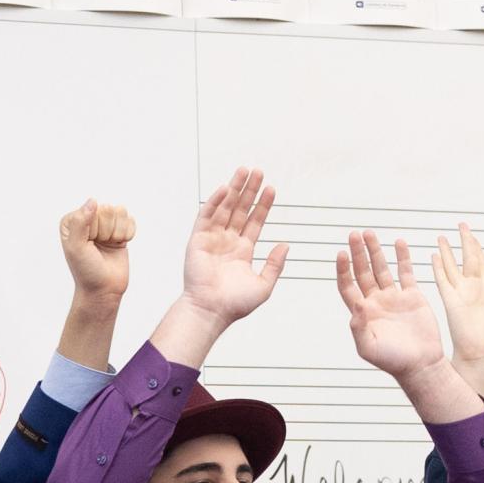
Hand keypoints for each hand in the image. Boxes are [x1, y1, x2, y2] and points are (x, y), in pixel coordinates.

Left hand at [59, 199, 135, 302]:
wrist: (103, 289)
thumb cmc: (86, 270)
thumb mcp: (76, 248)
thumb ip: (80, 222)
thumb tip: (93, 201)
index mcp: (72, 220)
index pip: (92, 209)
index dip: (94, 229)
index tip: (88, 245)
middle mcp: (87, 218)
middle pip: (109, 209)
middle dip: (107, 231)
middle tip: (98, 248)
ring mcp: (104, 223)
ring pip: (121, 212)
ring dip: (118, 233)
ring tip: (107, 247)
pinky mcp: (119, 229)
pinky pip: (131, 221)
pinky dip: (127, 235)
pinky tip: (118, 245)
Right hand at [177, 167, 287, 336]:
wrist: (212, 310)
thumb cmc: (234, 304)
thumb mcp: (264, 285)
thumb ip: (275, 264)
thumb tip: (285, 246)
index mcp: (242, 252)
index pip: (254, 221)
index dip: (263, 205)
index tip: (271, 189)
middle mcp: (227, 242)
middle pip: (240, 209)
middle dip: (249, 190)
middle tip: (258, 172)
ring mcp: (212, 239)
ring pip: (225, 208)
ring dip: (234, 189)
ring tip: (244, 171)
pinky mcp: (198, 240)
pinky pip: (206, 216)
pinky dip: (215, 201)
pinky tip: (225, 188)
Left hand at [337, 231, 444, 380]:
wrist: (420, 364)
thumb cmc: (392, 360)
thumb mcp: (368, 348)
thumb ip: (359, 327)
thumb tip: (357, 305)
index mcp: (362, 312)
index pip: (348, 286)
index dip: (343, 270)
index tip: (341, 254)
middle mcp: (376, 301)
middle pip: (363, 272)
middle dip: (358, 253)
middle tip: (354, 234)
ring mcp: (393, 297)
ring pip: (382, 268)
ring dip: (376, 251)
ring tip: (369, 233)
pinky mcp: (412, 296)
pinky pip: (406, 272)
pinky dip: (402, 257)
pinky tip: (398, 242)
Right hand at [432, 222, 483, 366]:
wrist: (481, 354)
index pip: (481, 263)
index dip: (477, 248)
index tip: (471, 235)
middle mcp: (472, 289)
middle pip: (467, 259)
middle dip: (464, 241)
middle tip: (460, 225)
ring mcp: (460, 294)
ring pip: (452, 266)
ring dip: (447, 251)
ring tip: (441, 236)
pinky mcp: (450, 301)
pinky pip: (442, 280)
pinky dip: (438, 267)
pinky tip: (434, 255)